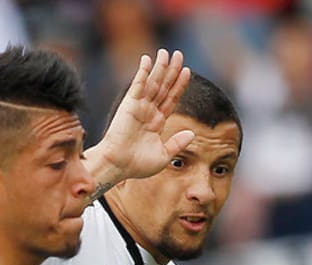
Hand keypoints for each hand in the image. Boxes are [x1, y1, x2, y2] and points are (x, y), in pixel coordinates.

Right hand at [88, 49, 193, 185]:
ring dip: (160, 67)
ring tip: (167, 53)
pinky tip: (148, 59)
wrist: (118, 165)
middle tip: (179, 54)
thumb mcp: (164, 155)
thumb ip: (178, 143)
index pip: (171, 99)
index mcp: (157, 122)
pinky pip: (138, 85)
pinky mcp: (129, 105)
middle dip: (172, 70)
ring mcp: (139, 107)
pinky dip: (143, 72)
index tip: (186, 71)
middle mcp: (148, 111)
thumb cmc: (137, 165)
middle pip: (164, 86)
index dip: (179, 85)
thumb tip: (192, 133)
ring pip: (153, 83)